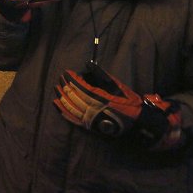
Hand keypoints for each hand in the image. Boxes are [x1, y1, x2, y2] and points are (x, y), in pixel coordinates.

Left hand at [53, 65, 181, 149]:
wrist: (136, 125)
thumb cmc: (129, 104)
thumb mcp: (119, 87)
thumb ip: (103, 77)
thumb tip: (89, 66)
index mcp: (100, 99)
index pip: (80, 87)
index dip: (72, 78)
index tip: (66, 72)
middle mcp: (93, 110)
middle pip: (73, 96)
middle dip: (65, 85)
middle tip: (59, 77)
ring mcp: (89, 120)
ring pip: (70, 106)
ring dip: (61, 95)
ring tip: (56, 87)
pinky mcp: (88, 126)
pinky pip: (71, 118)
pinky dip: (62, 110)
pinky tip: (55, 103)